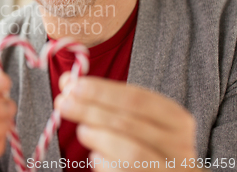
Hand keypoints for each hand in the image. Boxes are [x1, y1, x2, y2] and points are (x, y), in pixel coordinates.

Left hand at [54, 75, 200, 171]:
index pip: (137, 98)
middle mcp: (180, 146)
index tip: (73, 85)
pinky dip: (102, 162)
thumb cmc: (140, 140)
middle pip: (128, 123)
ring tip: (82, 131)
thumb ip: (102, 99)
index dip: (102, 91)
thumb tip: (66, 81)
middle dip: (90, 110)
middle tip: (63, 104)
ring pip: (129, 152)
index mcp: (177, 119)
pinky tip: (96, 156)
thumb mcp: (129, 116)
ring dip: (97, 137)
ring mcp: (169, 170)